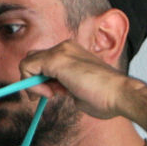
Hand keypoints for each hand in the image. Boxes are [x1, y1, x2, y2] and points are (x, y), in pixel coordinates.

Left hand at [19, 40, 146, 122]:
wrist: (120, 95)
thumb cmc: (105, 98)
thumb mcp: (77, 90)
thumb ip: (62, 86)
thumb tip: (50, 89)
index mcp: (72, 53)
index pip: (44, 60)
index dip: (40, 79)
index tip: (50, 95)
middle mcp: (66, 47)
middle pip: (33, 57)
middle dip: (33, 79)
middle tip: (46, 95)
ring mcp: (61, 51)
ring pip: (28, 62)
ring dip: (32, 83)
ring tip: (51, 95)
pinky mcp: (56, 58)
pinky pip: (26, 67)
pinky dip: (30, 83)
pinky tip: (49, 93)